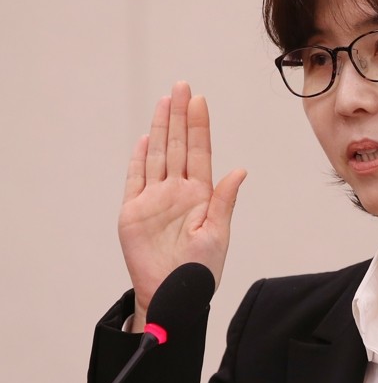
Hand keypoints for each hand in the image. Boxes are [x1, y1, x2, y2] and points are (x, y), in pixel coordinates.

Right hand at [119, 81, 246, 329]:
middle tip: (183, 86)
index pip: (199, 153)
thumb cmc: (200, 271)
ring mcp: (154, 199)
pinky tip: (144, 138)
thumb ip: (224, 201)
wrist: (173, 297)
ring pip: (157, 155)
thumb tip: (239, 170)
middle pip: (177, 146)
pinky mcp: (133, 212)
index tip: (200, 100)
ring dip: (160, 129)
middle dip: (180, 116)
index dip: (199, 127)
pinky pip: (135, 179)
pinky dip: (138, 159)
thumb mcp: (218, 235)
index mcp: (200, 195)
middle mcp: (176, 192)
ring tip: (165, 101)